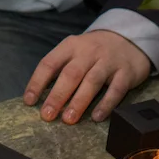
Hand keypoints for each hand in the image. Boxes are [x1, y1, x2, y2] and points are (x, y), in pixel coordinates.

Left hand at [24, 29, 151, 124]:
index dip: (37, 82)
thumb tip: (39, 97)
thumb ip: (60, 69)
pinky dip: (106, 104)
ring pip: (92, 81)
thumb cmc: (94, 52)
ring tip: (68, 119)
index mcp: (70, 46)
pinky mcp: (126, 72)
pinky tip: (97, 117)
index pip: (49, 63)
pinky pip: (116, 89)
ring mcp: (109, 61)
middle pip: (70, 74)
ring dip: (79, 101)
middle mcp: (89, 51)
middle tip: (47, 115)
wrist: (130, 40)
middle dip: (57, 95)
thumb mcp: (75, 52)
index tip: (29, 101)